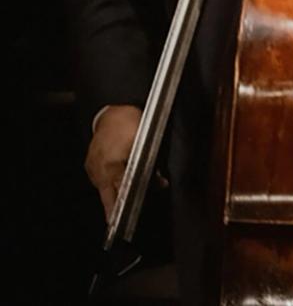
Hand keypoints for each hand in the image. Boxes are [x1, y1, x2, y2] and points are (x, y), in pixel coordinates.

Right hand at [85, 106, 141, 220]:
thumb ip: (152, 167)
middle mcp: (99, 168)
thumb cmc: (129, 124)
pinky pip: (99, 179)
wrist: (113, 111)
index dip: (124, 205)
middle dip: (112, 209)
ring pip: (102, 188)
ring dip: (111, 195)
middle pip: (106, 196)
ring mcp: (92, 166)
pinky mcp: (90, 163)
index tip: (126, 216)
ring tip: (116, 207)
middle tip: (114, 223)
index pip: (120, 192)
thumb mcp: (146, 145)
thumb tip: (159, 183)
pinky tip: (114, 185)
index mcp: (112, 165)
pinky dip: (107, 183)